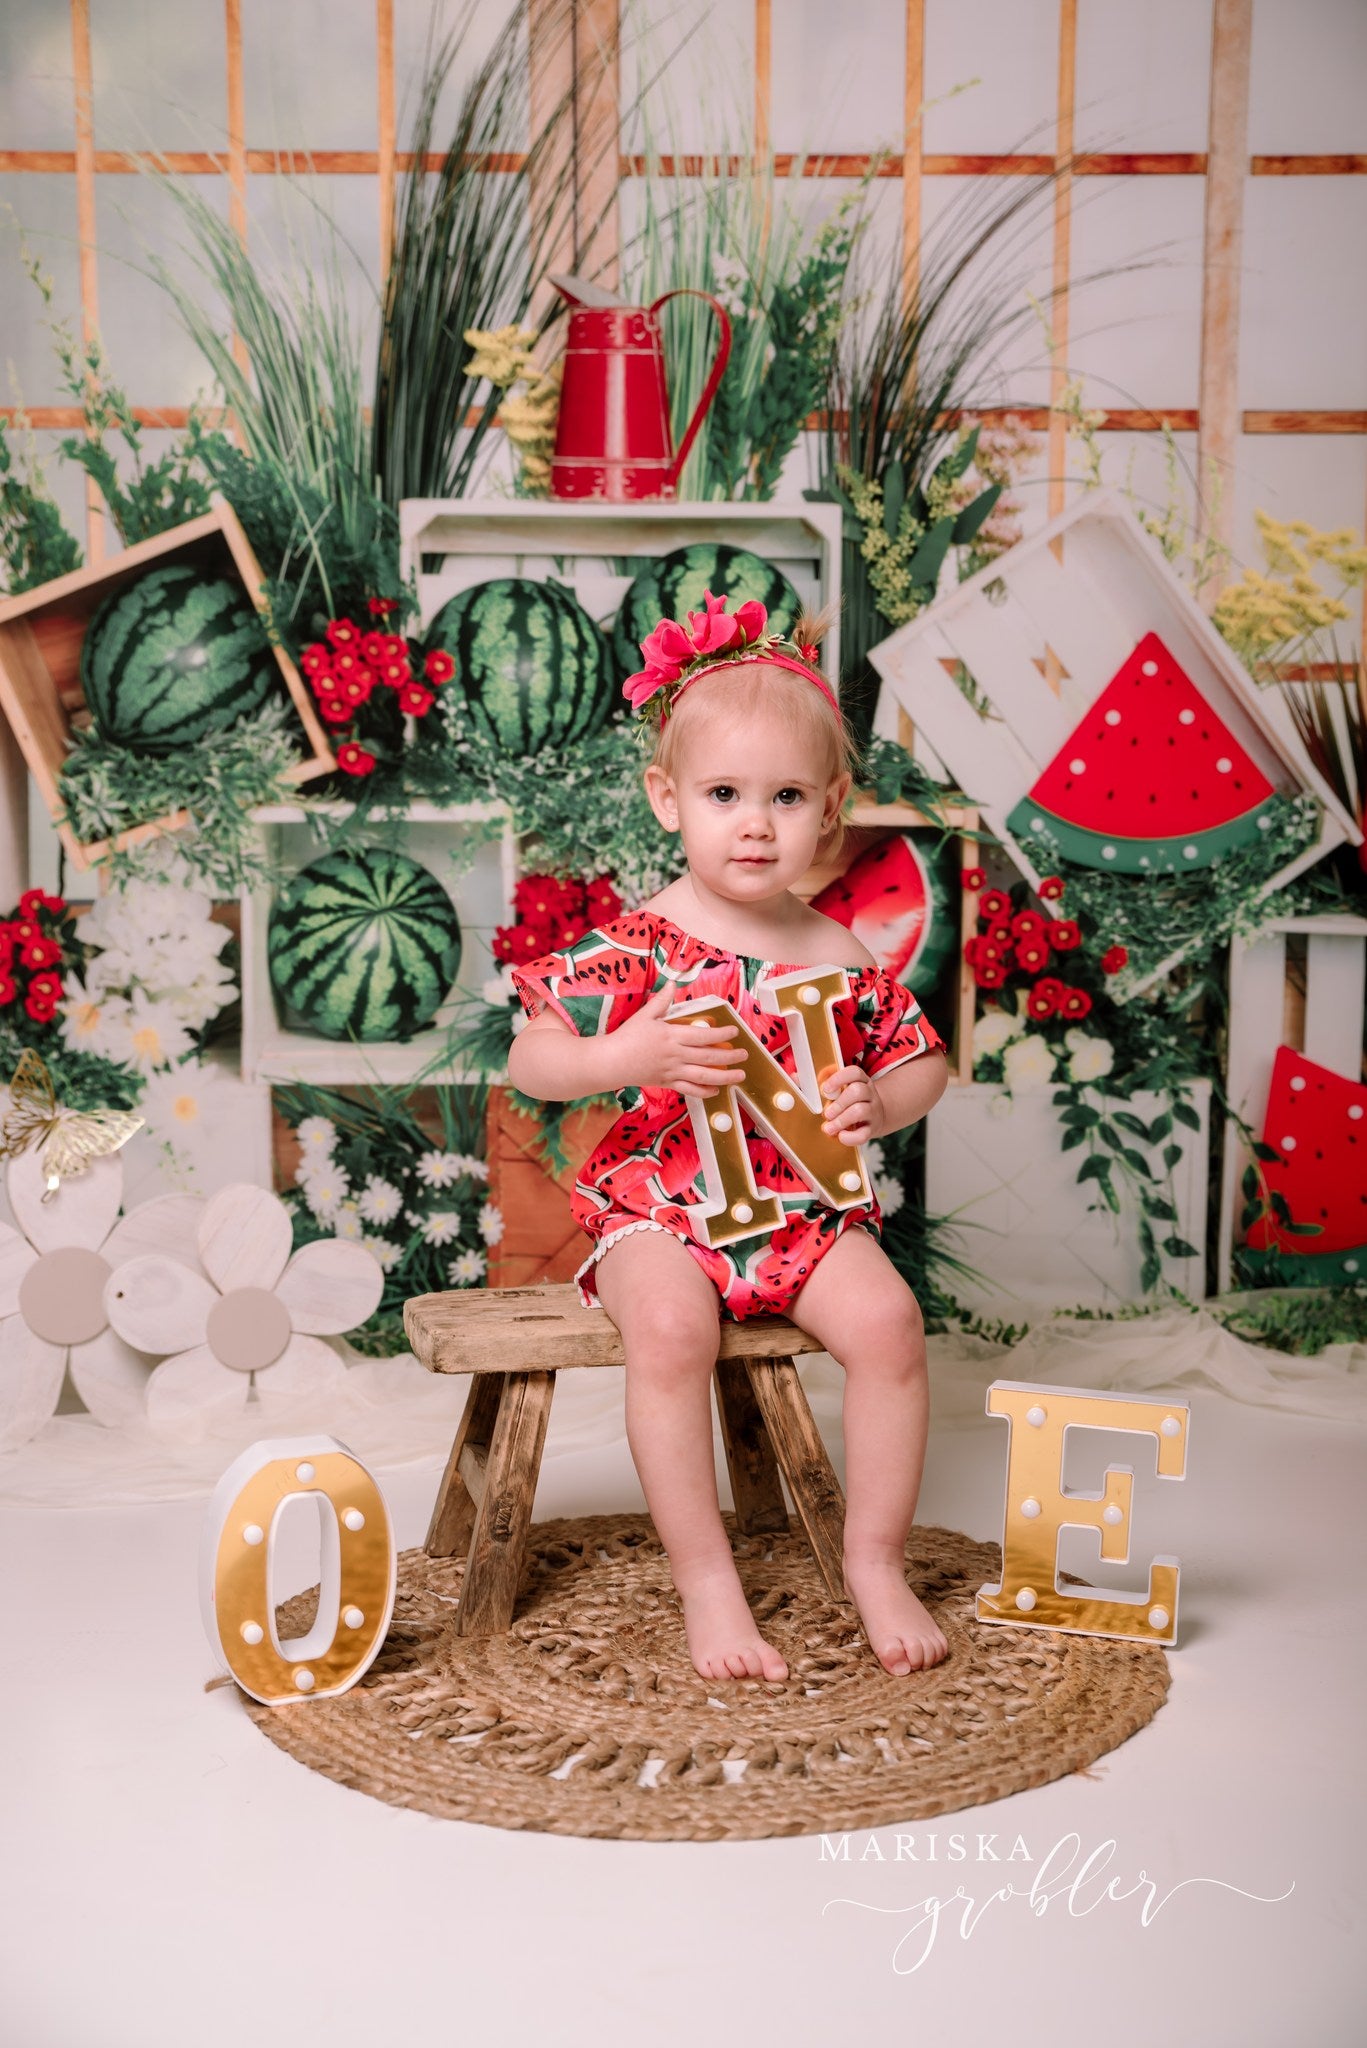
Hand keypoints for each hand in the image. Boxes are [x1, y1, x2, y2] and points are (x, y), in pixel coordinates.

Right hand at [611, 986, 750, 1101]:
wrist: (611, 1062)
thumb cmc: (627, 1037)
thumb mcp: (645, 1015)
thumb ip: (661, 1000)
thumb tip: (673, 983)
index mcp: (672, 1036)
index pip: (703, 1035)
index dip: (722, 1034)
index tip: (735, 1032)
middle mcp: (676, 1055)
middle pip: (709, 1057)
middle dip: (730, 1056)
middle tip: (745, 1054)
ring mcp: (672, 1071)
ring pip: (703, 1076)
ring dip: (724, 1077)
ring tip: (739, 1075)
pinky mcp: (667, 1083)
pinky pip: (690, 1090)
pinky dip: (704, 1091)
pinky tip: (715, 1090)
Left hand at [820, 1063, 883, 1145]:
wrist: (873, 1118)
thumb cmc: (848, 1102)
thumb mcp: (837, 1090)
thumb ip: (816, 1085)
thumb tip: (794, 1077)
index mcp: (859, 1080)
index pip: (854, 1072)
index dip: (839, 1078)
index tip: (825, 1089)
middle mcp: (868, 1093)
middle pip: (858, 1091)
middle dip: (838, 1103)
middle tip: (826, 1113)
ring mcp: (872, 1110)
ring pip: (861, 1110)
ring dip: (841, 1120)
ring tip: (829, 1127)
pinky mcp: (872, 1128)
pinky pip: (864, 1133)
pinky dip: (850, 1137)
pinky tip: (841, 1136)